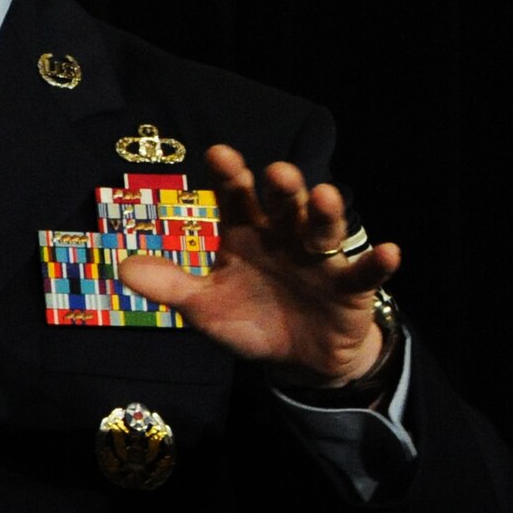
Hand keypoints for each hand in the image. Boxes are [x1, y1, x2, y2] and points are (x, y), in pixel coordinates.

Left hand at [118, 144, 397, 386]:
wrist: (295, 358)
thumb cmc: (249, 318)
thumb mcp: (203, 307)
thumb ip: (170, 286)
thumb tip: (122, 267)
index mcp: (245, 233)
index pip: (234, 198)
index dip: (229, 176)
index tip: (218, 153)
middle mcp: (283, 236)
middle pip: (283, 205)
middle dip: (282, 188)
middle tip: (276, 171)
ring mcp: (319, 259)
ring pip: (323, 229)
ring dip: (325, 212)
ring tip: (324, 196)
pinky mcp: (349, 287)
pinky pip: (364, 272)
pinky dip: (377, 263)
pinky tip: (389, 251)